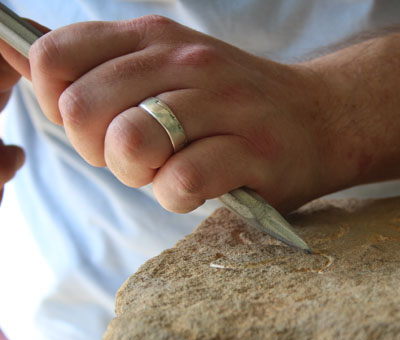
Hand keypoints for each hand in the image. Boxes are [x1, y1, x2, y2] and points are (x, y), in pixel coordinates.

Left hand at [0, 16, 343, 213]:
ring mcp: (223, 104)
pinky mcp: (252, 152)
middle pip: (82, 109)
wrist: (323, 119)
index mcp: (155, 37)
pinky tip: (200, 187)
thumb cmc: (238, 105)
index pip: (55, 56)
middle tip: (136, 156)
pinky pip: (181, 181)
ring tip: (168, 171)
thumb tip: (28, 66)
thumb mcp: (173, 67)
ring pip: (132, 143)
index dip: (56, 103)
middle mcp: (186, 61)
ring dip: (138, 174)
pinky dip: (179, 195)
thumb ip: (110, 68)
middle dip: (96, 149)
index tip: (95, 125)